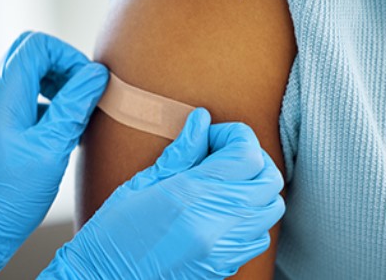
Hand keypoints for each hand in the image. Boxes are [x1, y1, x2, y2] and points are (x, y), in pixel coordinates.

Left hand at [0, 31, 108, 279]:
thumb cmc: (9, 194)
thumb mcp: (52, 148)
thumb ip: (75, 106)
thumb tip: (96, 75)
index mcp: (4, 93)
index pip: (38, 45)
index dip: (68, 57)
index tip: (87, 84)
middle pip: (30, 55)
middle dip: (62, 68)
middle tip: (82, 96)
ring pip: (26, 76)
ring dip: (54, 87)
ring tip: (74, 116)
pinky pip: (20, 100)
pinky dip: (43, 105)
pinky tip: (60, 134)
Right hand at [40, 108, 285, 278]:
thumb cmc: (113, 232)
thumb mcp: (142, 183)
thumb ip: (181, 152)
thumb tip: (202, 120)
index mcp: (191, 197)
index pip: (247, 155)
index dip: (236, 135)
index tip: (212, 135)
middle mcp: (216, 225)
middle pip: (269, 180)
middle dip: (252, 157)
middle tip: (221, 154)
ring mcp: (224, 250)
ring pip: (272, 208)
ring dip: (256, 187)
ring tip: (224, 181)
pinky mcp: (224, 266)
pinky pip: (259, 235)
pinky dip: (251, 216)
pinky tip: (222, 210)